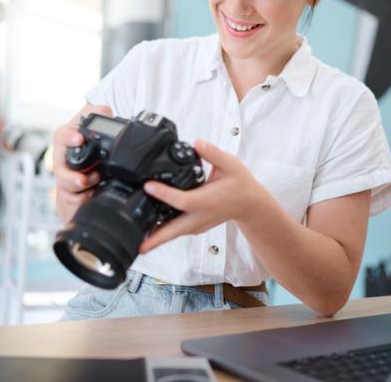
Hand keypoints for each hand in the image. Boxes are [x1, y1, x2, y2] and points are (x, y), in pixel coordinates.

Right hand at [52, 104, 111, 223]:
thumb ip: (99, 112)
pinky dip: (81, 199)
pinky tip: (91, 195)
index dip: (68, 138)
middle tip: (84, 178)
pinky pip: (71, 198)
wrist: (91, 161)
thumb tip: (105, 110)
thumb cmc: (88, 140)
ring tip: (94, 183)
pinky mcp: (70, 191)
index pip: (61, 136)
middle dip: (71, 175)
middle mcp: (63, 159)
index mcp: (67, 140)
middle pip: (59, 169)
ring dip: (78, 187)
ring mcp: (65, 175)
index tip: (79, 139)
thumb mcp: (94, 121)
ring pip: (64, 185)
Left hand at [139, 139, 276, 252]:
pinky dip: (165, 233)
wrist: (250, 204)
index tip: (148, 186)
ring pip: (175, 234)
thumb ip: (212, 153)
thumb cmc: (241, 184)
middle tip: (140, 247)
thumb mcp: (230, 163)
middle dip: (157, 238)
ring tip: (140, 243)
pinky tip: (152, 231)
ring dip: (158, 239)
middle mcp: (202, 215)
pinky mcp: (197, 227)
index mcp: (208, 200)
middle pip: (175, 230)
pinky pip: (178, 231)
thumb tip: (197, 143)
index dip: (164, 194)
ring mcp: (199, 224)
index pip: (182, 200)